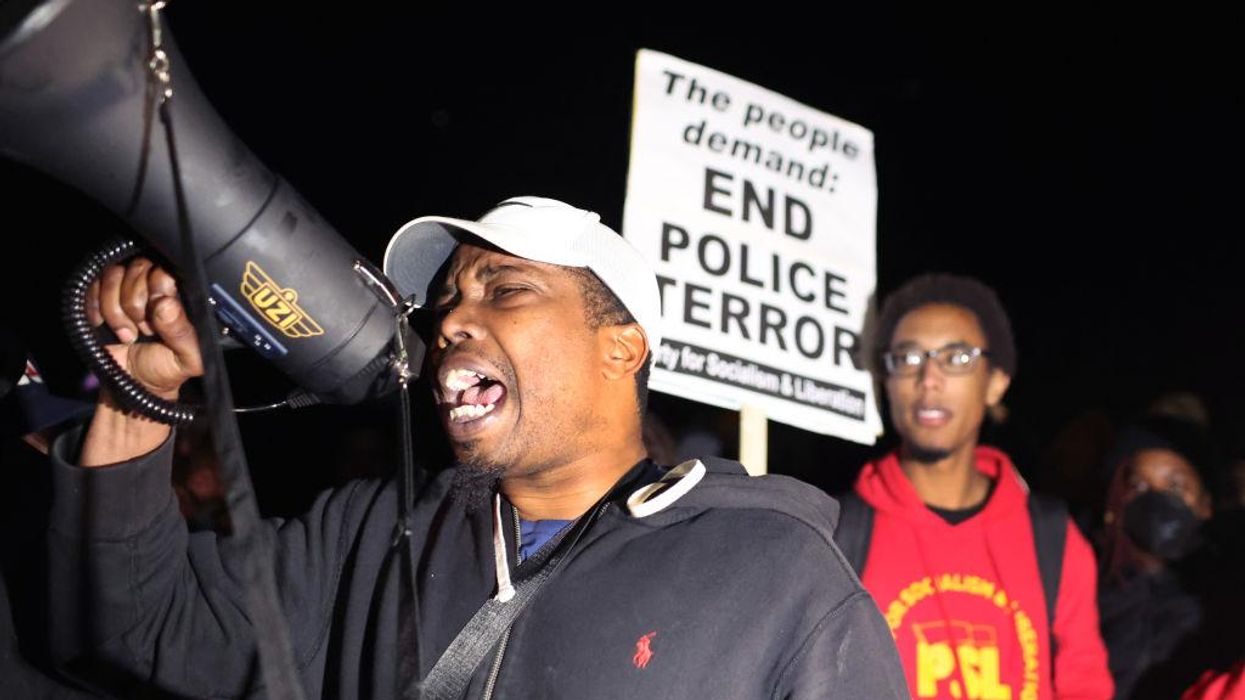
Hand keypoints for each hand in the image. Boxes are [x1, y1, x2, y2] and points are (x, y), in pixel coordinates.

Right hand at [86, 257, 202, 400]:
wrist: (132, 384)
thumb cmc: (165, 368)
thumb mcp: (187, 359)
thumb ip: (183, 333)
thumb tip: (166, 303)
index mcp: (180, 296)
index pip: (165, 270)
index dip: (157, 291)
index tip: (157, 320)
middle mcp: (154, 286)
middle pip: (137, 268)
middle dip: (135, 305)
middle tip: (144, 331)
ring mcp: (126, 288)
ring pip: (113, 274)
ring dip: (115, 309)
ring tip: (127, 334)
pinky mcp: (101, 295)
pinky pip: (92, 284)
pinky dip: (95, 307)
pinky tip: (103, 325)